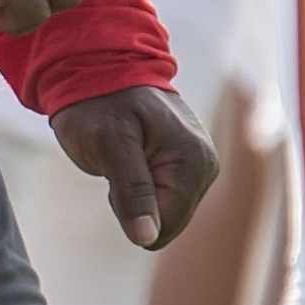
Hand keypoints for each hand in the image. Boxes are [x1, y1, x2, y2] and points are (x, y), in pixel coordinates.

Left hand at [51, 84, 218, 250]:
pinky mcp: (184, 166)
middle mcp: (205, 166)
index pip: (165, 226)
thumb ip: (133, 192)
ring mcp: (197, 166)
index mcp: (194, 162)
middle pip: (166, 223)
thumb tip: (147, 237)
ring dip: (134, 195)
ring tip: (124, 158)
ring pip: (161, 214)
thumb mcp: (109, 145)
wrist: (100, 67)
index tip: (118, 172)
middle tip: (119, 164)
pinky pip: (159, 198)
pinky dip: (137, 187)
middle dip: (134, 204)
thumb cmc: (99, 102)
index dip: (131, 211)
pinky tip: (131, 158)